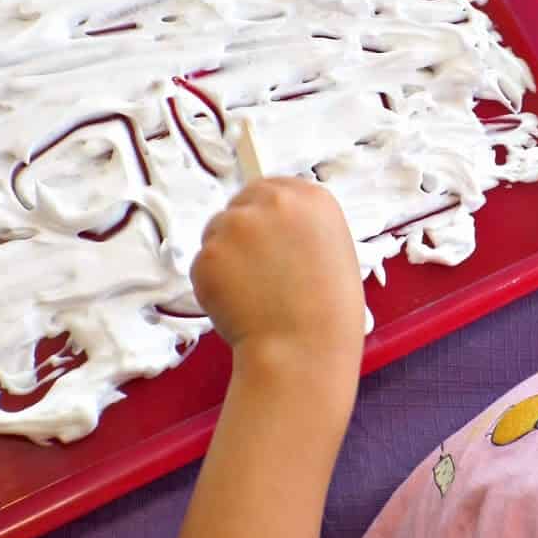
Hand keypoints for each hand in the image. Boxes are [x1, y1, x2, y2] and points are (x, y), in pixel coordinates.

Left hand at [191, 178, 365, 365]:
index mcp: (312, 198)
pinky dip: (213, 284)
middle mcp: (273, 202)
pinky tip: (238, 305)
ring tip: (254, 293)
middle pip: (241, 204)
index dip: (266, 215)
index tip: (267, 239)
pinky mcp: (208, 253)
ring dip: (226, 258)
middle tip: (255, 270)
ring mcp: (236, 225)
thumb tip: (274, 224)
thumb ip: (302, 227)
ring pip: (217, 233)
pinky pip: (203, 264)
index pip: (273, 188)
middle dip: (242, 233)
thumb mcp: (334, 251)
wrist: (303, 349)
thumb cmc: (328, 312)